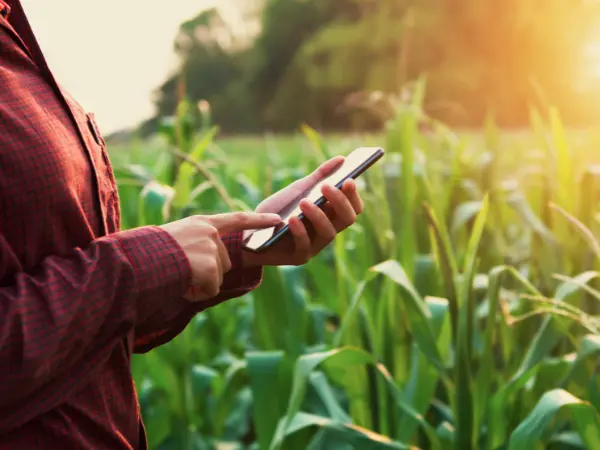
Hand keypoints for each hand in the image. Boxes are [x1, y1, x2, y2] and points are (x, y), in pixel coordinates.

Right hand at [160, 212, 280, 300]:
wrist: (138, 259)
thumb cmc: (149, 252)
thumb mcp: (176, 238)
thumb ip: (197, 243)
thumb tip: (211, 266)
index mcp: (202, 223)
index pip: (236, 219)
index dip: (258, 220)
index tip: (278, 219)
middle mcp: (210, 233)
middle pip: (224, 262)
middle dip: (207, 273)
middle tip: (181, 271)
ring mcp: (211, 248)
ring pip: (217, 277)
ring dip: (200, 284)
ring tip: (177, 276)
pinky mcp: (210, 266)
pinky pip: (211, 289)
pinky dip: (196, 294)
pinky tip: (181, 286)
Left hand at [242, 156, 363, 266]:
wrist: (251, 231)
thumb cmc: (279, 210)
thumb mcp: (299, 190)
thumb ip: (320, 176)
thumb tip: (342, 159)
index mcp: (331, 215)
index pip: (353, 208)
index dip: (353, 196)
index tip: (348, 180)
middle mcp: (328, 231)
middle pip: (347, 219)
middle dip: (339, 202)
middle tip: (326, 187)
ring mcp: (315, 246)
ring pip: (328, 233)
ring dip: (318, 215)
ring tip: (304, 202)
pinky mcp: (299, 257)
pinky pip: (305, 245)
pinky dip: (300, 231)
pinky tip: (292, 219)